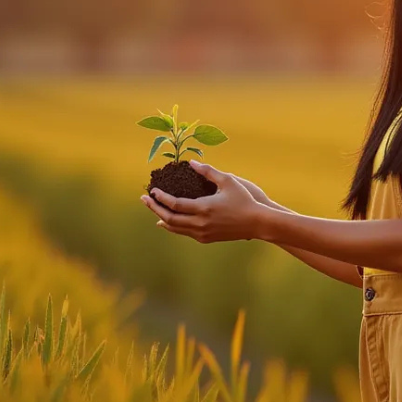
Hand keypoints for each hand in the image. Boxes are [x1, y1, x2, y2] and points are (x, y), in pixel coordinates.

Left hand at [141, 160, 266, 242]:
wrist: (257, 223)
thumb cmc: (244, 199)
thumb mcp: (227, 180)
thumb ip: (208, 171)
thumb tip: (192, 162)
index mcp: (204, 208)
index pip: (174, 204)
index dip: (161, 197)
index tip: (152, 190)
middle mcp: (200, 223)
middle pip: (170, 218)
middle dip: (154, 208)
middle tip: (144, 199)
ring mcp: (203, 233)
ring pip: (175, 228)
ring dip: (162, 218)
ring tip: (153, 210)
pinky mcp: (207, 238)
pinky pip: (184, 233)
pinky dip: (173, 227)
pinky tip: (167, 222)